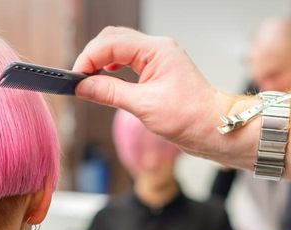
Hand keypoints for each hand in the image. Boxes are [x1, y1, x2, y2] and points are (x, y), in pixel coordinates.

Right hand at [72, 27, 241, 163]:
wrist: (214, 128)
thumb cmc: (190, 117)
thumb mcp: (143, 106)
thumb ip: (109, 93)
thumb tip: (83, 86)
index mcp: (157, 50)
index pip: (112, 43)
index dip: (89, 58)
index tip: (76, 77)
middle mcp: (157, 49)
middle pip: (113, 39)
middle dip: (92, 56)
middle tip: (80, 79)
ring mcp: (158, 58)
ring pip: (119, 47)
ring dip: (101, 61)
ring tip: (90, 80)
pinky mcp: (157, 70)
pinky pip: (127, 59)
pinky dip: (112, 67)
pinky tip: (106, 80)